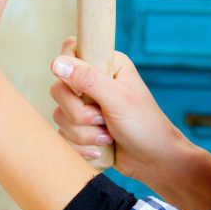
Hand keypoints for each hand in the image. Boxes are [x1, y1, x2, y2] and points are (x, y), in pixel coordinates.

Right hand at [49, 37, 184, 187]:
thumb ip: (88, 80)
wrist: (154, 159)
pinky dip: (81, 146)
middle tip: (103, 118)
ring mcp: (86, 105)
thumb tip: (56, 63)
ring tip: (108, 135)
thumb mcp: (118, 99)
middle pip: (59, 89)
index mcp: (107, 64)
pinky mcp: (82, 127)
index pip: (71, 50)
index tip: (82, 91)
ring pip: (59, 115)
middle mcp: (94, 81)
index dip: (68, 70)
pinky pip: (63, 135)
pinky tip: (100, 148)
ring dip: (84, 133)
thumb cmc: (144, 125)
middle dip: (79, 113)